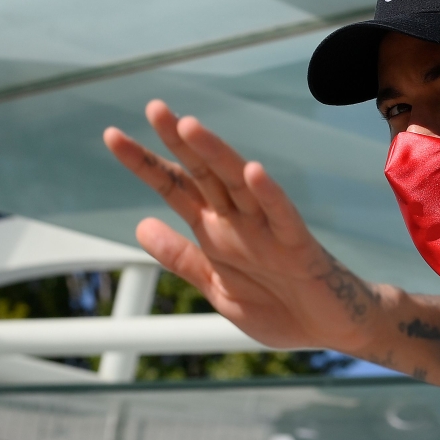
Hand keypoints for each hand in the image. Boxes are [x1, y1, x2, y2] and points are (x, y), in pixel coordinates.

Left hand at [103, 100, 382, 351]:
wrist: (327, 331)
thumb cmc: (277, 307)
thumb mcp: (216, 288)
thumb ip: (182, 258)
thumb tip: (141, 224)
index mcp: (215, 230)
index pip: (174, 187)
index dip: (145, 163)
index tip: (113, 136)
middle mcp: (238, 220)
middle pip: (203, 173)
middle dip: (179, 142)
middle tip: (155, 109)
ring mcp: (268, 228)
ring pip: (238, 183)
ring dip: (216, 155)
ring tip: (191, 127)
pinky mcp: (297, 243)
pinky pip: (282, 214)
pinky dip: (268, 194)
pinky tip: (254, 172)